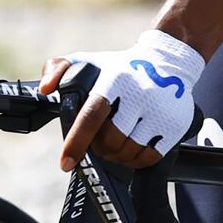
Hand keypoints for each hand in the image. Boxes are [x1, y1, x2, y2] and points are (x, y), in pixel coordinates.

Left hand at [38, 29, 204, 171]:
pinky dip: (136, 161)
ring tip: (115, 145)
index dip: (77, 142)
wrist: (168, 61)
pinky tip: (132, 149)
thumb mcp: (87, 59)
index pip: (92, 116)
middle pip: (110, 141)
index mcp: (114, 80)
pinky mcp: (175, 125)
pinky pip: (150, 157)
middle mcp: (139, 95)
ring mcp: (159, 111)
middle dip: (98, 149)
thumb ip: (58, 68)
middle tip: (97, 144)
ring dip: (117, 156)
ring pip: (129, 153)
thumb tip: (47, 89)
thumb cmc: (120, 67)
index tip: (65, 163)